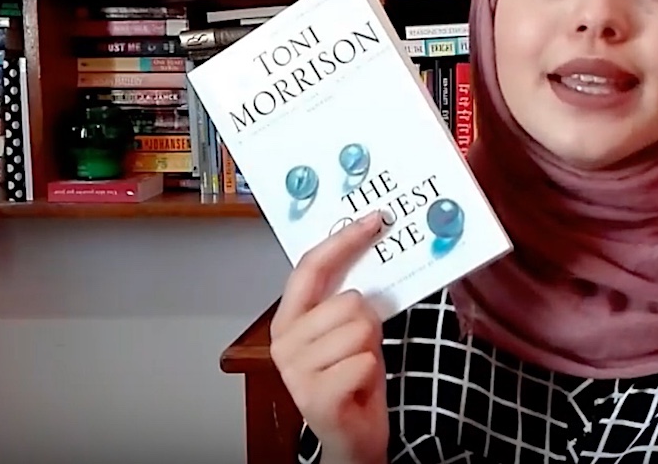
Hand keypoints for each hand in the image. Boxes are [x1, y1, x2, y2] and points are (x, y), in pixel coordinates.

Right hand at [270, 212, 388, 463]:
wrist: (351, 436)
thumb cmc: (352, 379)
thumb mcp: (351, 330)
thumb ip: (350, 298)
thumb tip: (371, 250)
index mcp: (290, 319)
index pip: (311, 267)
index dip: (343, 240)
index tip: (373, 220)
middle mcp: (285, 341)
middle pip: (350, 300)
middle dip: (369, 322)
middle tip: (362, 348)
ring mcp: (296, 370)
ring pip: (361, 329)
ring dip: (371, 350)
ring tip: (357, 368)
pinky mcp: (314, 395)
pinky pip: (364, 361)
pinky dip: (371, 373)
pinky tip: (357, 387)